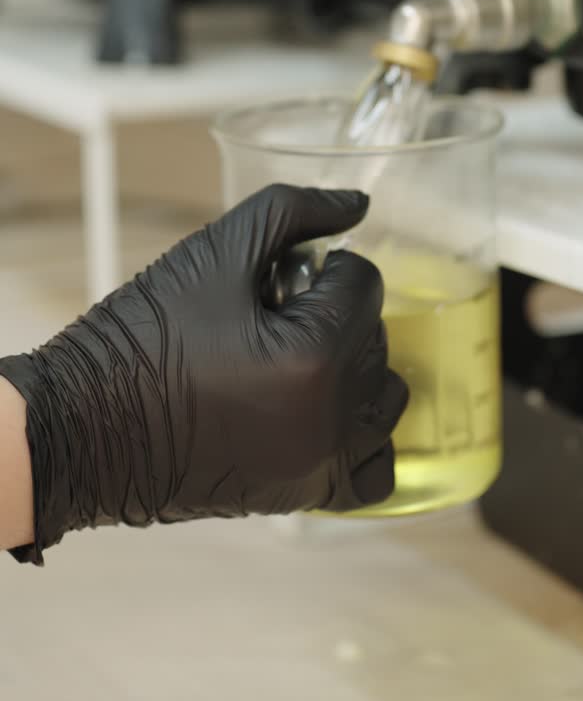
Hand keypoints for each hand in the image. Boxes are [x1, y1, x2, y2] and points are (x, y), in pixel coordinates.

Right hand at [0, 185, 407, 562]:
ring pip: (383, 402)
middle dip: (335, 315)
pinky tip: (319, 410)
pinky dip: (362, 438)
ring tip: (295, 358)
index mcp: (314, 356)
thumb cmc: (143, 335)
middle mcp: (329, 420)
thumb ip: (295, 212)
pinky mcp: (302, 497)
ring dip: (353, 370)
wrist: (82, 425)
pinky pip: (373, 471)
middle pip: (376, 340)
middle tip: (276, 313)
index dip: (326, 268)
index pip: (367, 286)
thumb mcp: (215, 251)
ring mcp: (319, 466)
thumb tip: (356, 204)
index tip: (281, 278)